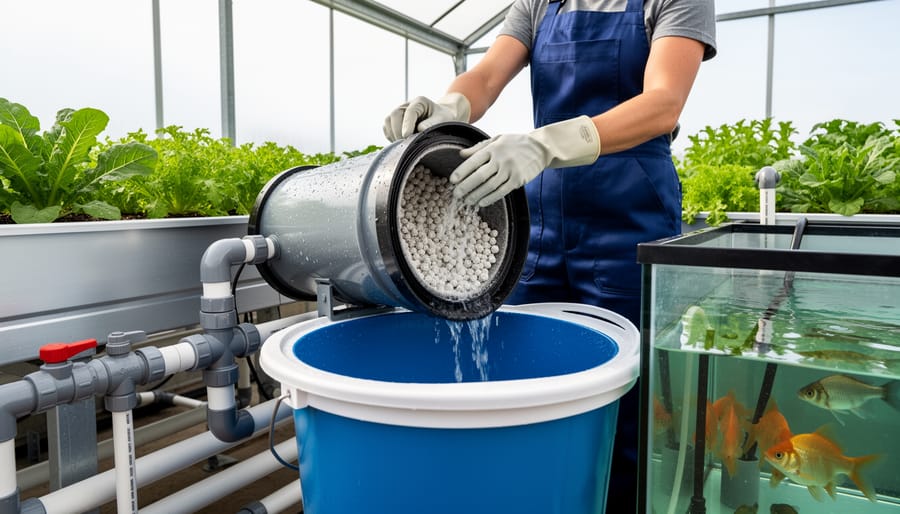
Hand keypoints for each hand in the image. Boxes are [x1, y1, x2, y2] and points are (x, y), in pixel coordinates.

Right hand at [383, 93, 470, 141]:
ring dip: (393, 134)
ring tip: (403, 145)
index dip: (406, 124)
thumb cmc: (443, 119)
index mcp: (420, 102)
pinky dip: (391, 137)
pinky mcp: (395, 121)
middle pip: (394, 115)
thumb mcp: (443, 119)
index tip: (406, 136)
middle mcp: (407, 105)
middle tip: (405, 144)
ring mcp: (399, 113)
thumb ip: (433, 123)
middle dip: (398, 131)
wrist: (441, 119)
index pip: (409, 111)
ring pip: (388, 121)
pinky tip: (401, 143)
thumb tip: (420, 129)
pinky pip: (387, 129)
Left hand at [450, 116, 600, 206]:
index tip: (452, 180)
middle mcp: (501, 159)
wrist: (540, 147)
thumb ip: (478, 148)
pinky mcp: (518, 180)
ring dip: (476, 195)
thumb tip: (461, 154)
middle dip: (466, 186)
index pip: (473, 161)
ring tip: (467, 201)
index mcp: (493, 148)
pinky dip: (490, 198)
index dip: (462, 171)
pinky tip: (481, 202)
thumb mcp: (496, 139)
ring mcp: (510, 170)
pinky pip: (502, 191)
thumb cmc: (515, 143)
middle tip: (456, 194)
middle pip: (480, 176)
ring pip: (490, 186)